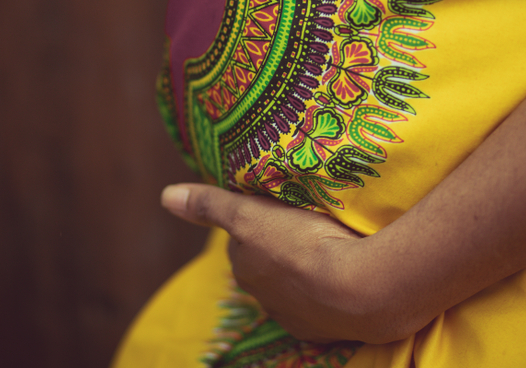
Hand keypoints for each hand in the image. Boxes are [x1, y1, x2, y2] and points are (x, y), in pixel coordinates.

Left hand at [161, 183, 418, 342]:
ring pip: (297, 285)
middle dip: (282, 247)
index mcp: (245, 268)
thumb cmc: (301, 243)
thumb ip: (210, 205)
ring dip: (307, 269)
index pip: (244, 240)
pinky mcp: (329, 328)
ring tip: (330, 245)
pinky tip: (347, 270)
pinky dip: (331, 289)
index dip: (259, 221)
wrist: (361, 288)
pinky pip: (325, 304)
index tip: (278, 207)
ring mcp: (298, 317)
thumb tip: (165, 196)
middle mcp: (264, 298)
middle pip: (269, 264)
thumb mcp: (250, 214)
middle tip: (305, 222)